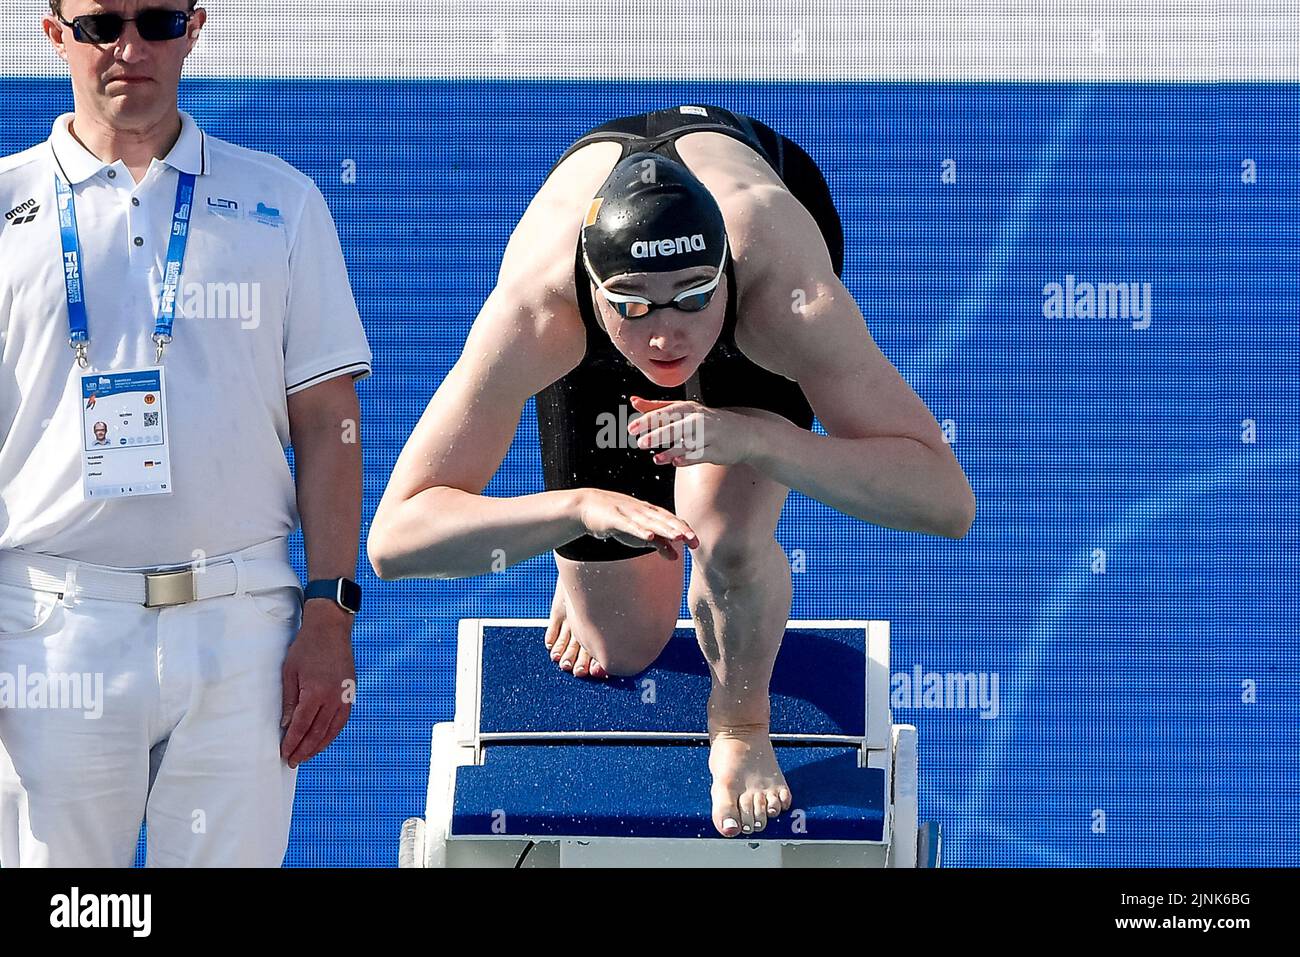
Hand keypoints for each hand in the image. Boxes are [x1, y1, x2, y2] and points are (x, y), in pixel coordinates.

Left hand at [280, 600, 355, 768]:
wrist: (331, 629)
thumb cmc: (306, 648)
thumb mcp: (290, 672)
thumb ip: (289, 701)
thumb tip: (286, 725)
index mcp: (315, 693)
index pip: (301, 726)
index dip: (292, 742)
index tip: (284, 753)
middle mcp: (333, 698)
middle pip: (316, 733)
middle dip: (303, 749)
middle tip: (293, 761)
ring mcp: (344, 696)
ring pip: (332, 730)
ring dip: (318, 745)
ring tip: (307, 755)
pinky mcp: (350, 693)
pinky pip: (342, 720)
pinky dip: (332, 733)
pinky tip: (323, 739)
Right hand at [577, 487, 699, 559]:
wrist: (587, 506)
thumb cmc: (617, 520)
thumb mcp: (639, 534)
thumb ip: (658, 544)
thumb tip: (676, 557)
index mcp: (650, 513)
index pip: (671, 521)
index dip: (684, 530)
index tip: (696, 543)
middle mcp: (642, 511)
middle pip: (664, 520)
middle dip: (680, 530)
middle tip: (694, 541)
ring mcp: (629, 513)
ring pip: (650, 522)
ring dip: (664, 529)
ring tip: (678, 537)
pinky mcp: (614, 518)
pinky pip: (629, 525)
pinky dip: (639, 530)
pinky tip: (649, 536)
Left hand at [627, 396, 757, 467]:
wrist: (744, 433)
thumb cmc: (707, 421)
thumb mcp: (684, 410)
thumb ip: (657, 407)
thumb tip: (633, 402)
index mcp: (688, 408)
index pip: (666, 412)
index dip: (648, 420)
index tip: (632, 427)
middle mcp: (699, 419)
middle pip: (677, 426)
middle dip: (658, 434)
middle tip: (641, 442)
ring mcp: (709, 436)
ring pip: (687, 443)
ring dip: (671, 451)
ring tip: (656, 459)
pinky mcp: (717, 451)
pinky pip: (700, 456)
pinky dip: (687, 459)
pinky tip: (675, 463)